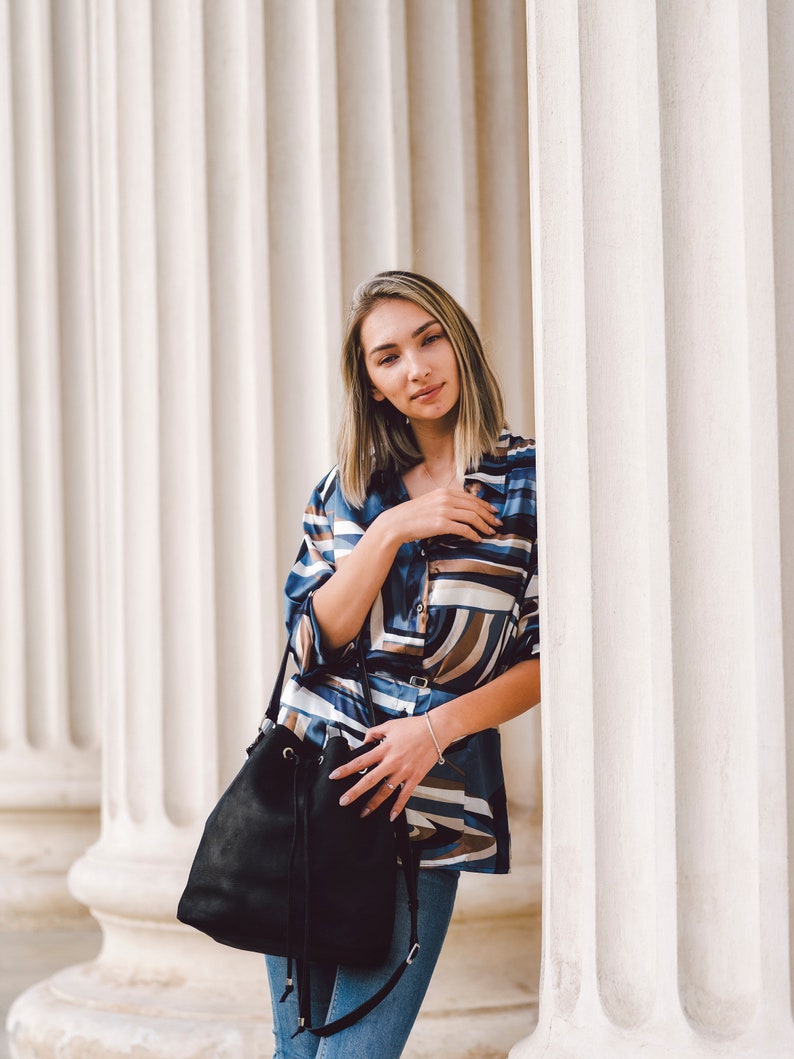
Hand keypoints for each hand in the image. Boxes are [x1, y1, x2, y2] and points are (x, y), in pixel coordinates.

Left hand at [328, 715, 441, 820]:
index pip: (360, 761)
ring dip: (373, 803)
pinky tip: (390, 815)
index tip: (334, 776)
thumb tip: (364, 740)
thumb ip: (374, 733)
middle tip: (343, 801)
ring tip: (363, 812)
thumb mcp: (390, 725)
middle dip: (354, 792)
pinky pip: (404, 795)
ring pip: (385, 791)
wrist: (436, 730)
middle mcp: (392, 762)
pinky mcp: (415, 778)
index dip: (346, 769)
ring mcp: (403, 772)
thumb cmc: (414, 727)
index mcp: (385, 749)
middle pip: (369, 780)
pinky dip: (397, 807)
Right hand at [377, 487, 500, 546]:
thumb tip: (461, 510)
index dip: (485, 505)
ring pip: (472, 517)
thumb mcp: (430, 502)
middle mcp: (446, 498)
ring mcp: (444, 511)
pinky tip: (477, 539)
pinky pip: (464, 529)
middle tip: (497, 523)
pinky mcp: (441, 524)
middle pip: (475, 506)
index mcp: (444, 492)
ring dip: (484, 525)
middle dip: (489, 515)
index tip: (493, 511)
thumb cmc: (412, 516)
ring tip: (490, 532)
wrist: (396, 523)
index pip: (471, 497)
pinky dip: (473, 534)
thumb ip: (445, 503)